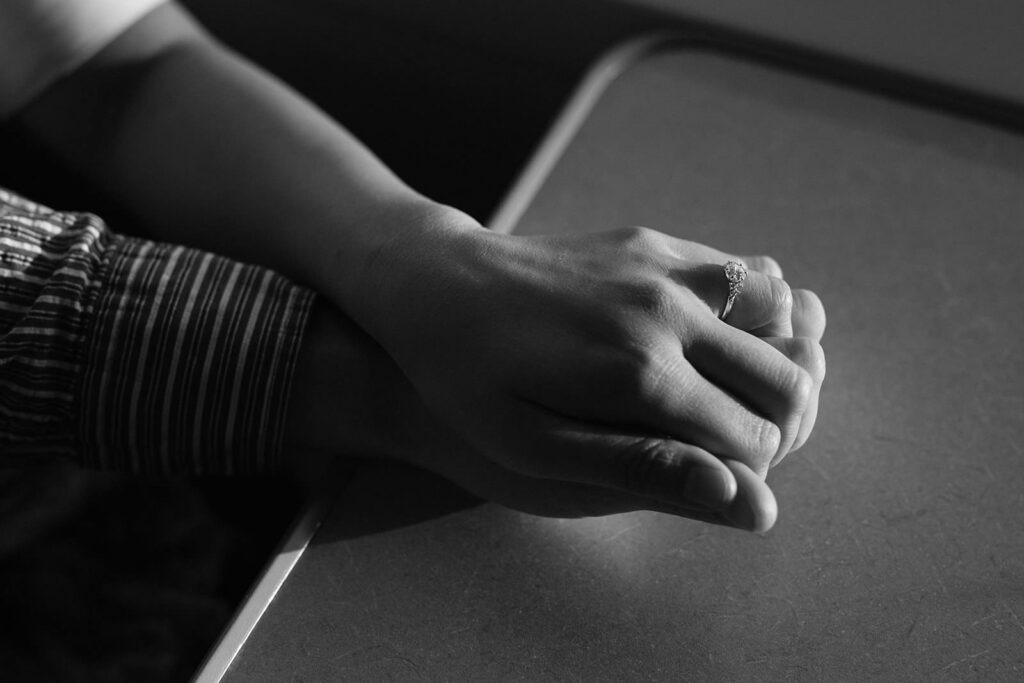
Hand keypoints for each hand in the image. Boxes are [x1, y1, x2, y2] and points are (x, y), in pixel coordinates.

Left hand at [353, 217, 823, 529]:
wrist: (435, 283)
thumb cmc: (472, 380)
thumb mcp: (535, 449)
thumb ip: (642, 471)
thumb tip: (747, 502)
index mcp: (641, 377)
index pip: (757, 438)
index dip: (747, 473)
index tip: (708, 477)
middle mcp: (668, 315)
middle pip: (787, 381)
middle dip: (776, 423)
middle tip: (722, 439)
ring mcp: (664, 268)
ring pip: (784, 314)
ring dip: (772, 358)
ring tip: (721, 388)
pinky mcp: (654, 242)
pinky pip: (744, 269)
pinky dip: (755, 307)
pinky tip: (710, 334)